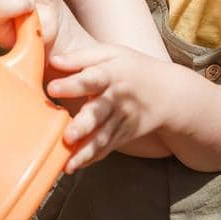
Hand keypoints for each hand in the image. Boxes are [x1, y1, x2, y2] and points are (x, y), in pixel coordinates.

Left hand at [45, 40, 167, 172]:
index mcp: (112, 74)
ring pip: (102, 137)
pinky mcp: (124, 135)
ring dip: (85, 151)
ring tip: (68, 163)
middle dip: (83, 125)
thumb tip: (53, 61)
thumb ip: (81, 57)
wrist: (169, 93)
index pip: (91, 79)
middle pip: (99, 113)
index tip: (51, 88)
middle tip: (67, 136)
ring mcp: (122, 120)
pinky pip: (106, 148)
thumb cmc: (132, 68)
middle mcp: (117, 99)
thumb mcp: (112, 53)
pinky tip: (74, 166)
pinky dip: (91, 158)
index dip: (72, 84)